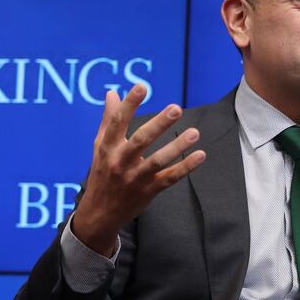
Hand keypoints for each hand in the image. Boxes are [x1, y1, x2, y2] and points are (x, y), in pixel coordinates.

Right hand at [73, 84, 205, 255]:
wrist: (99, 213)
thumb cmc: (102, 173)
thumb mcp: (100, 147)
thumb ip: (108, 120)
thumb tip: (111, 93)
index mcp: (107, 147)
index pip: (117, 122)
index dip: (129, 104)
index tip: (141, 86)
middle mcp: (120, 162)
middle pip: (141, 140)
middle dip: (159, 124)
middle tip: (176, 108)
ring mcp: (135, 178)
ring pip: (158, 161)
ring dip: (177, 147)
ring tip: (195, 133)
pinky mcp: (148, 191)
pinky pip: (170, 178)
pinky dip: (185, 167)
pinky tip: (200, 155)